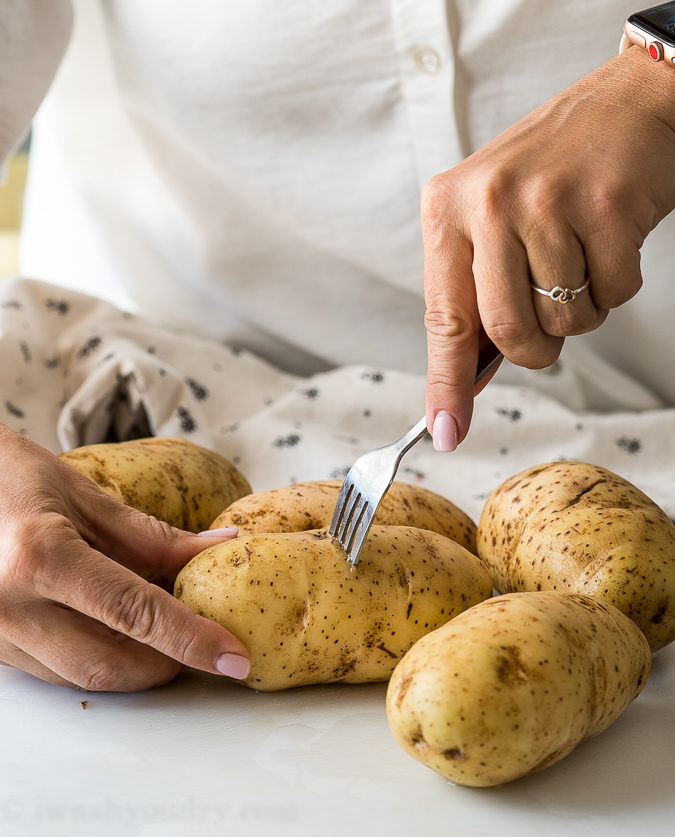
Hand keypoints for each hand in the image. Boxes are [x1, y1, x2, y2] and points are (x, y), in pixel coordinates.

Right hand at [0, 424, 248, 690]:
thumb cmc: (6, 475)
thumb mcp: (82, 494)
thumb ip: (150, 535)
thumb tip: (216, 550)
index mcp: (39, 557)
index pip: (134, 612)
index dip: (190, 638)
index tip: (233, 658)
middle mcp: (9, 607)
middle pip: (107, 664)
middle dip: (165, 663)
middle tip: (202, 642)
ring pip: (80, 675)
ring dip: (131, 662)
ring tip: (161, 631)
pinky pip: (53, 668)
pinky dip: (96, 654)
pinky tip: (115, 629)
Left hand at [422, 46, 674, 449]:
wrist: (625, 103)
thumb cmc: (552, 171)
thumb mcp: (490, 216)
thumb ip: (474, 290)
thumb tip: (468, 376)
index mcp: (448, 209)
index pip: (443, 318)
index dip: (446, 383)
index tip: (446, 432)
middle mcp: (489, 202)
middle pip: (509, 332)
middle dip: (536, 347)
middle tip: (548, 317)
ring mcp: (548, 202)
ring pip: (566, 320)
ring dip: (580, 308)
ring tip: (579, 253)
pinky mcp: (607, 206)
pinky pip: (615, 295)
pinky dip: (617, 283)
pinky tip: (609, 237)